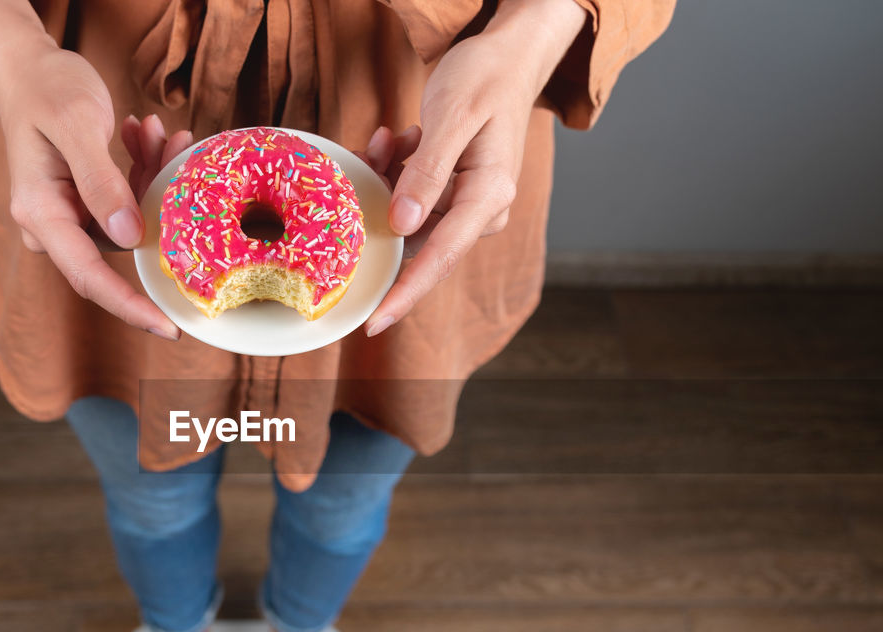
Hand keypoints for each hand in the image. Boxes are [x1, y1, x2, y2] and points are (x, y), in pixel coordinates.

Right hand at [0, 0, 186, 338]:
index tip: (169, 328)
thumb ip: (101, 181)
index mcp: (40, 213)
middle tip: (176, 153)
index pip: (89, 277)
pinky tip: (148, 134)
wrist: (28, 70)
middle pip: (120, 247)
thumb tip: (128, 237)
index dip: (131, 306)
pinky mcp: (87, 206)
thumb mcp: (76, 124)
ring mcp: (70, 218)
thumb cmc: (47, 89)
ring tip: (157, 132)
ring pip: (132, 222)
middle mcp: (53, 225)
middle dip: (157, 211)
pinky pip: (129, 204)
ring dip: (153, 179)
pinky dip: (146, 172)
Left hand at [364, 0, 587, 336]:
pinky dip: (396, 172)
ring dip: (389, 180)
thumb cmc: (484, 78)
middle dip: (385, 206)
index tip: (374, 322)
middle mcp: (482, 210)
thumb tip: (404, 227)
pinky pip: (411, 200)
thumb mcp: (451, 116)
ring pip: (408, 218)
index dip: (404, 293)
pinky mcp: (454, 196)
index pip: (441, 258)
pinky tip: (401, 138)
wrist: (508, 57)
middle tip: (380, 150)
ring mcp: (468, 205)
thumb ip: (427, 172)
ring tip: (396, 137)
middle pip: (417, 239)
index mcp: (489, 196)